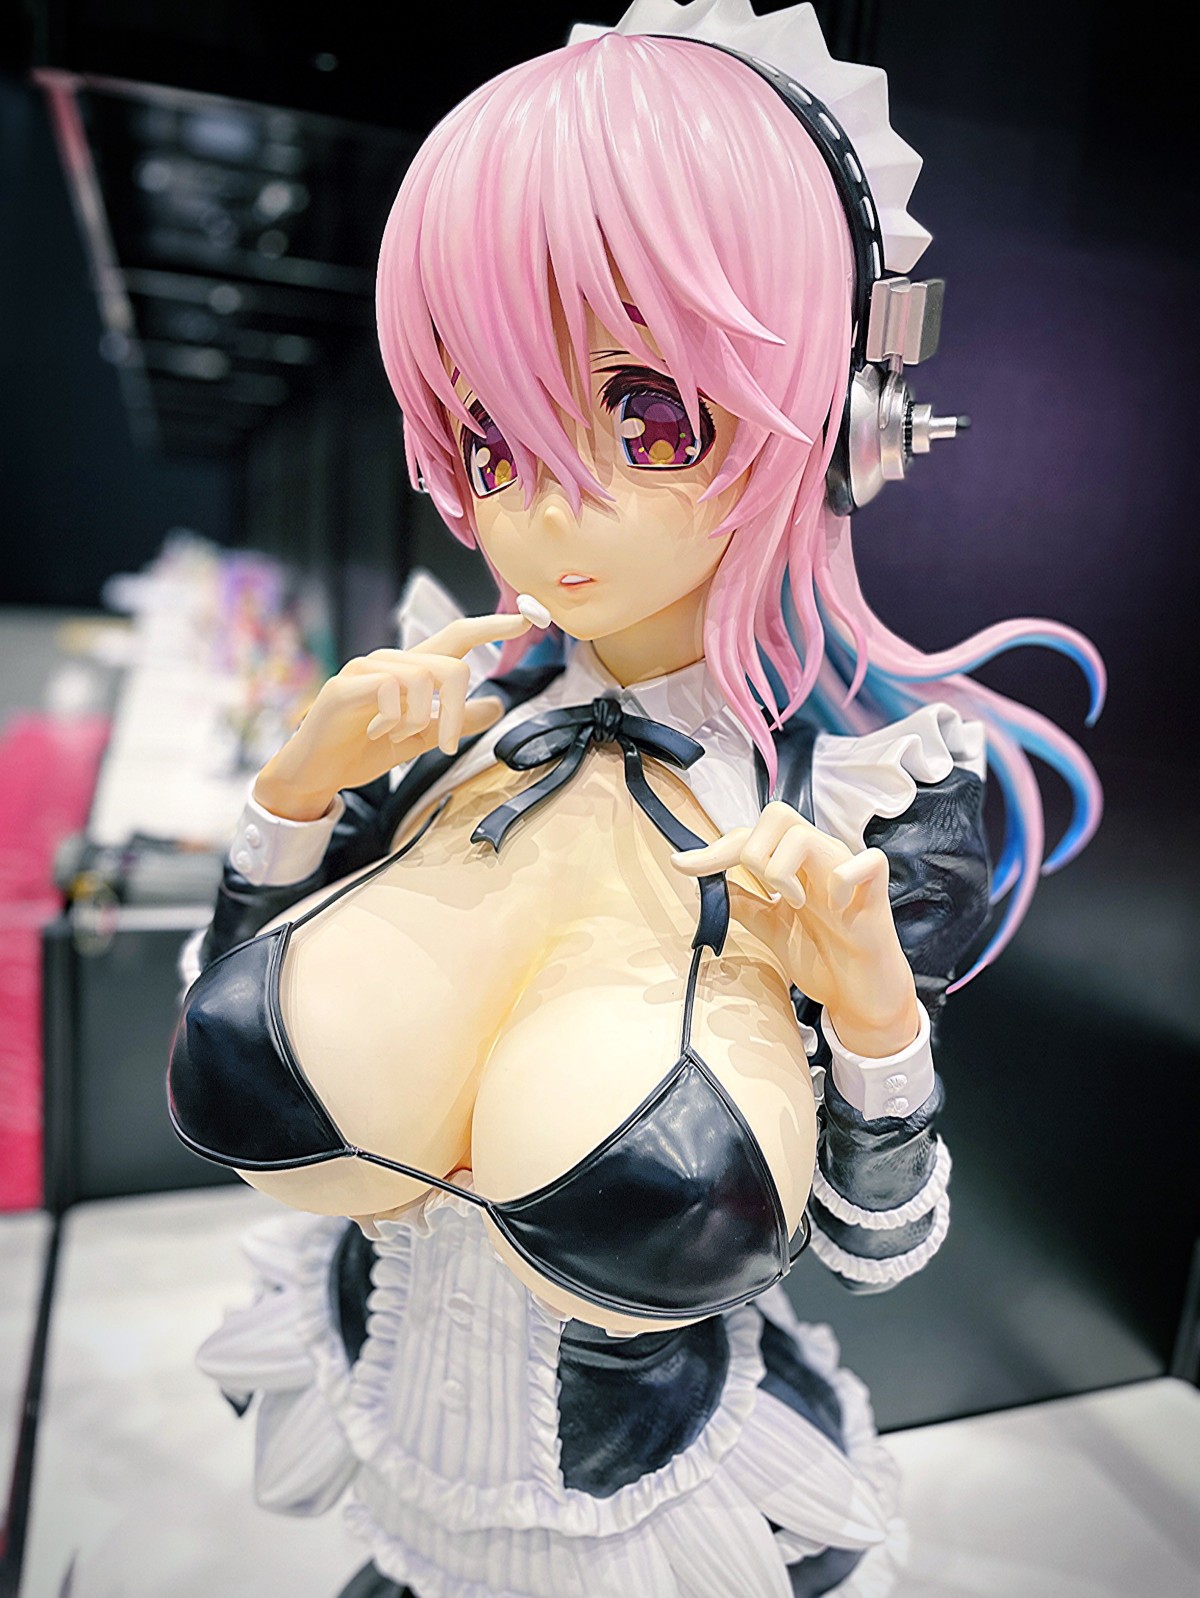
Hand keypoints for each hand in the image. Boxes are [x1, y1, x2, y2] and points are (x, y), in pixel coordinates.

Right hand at [252, 610, 530, 820]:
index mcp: (410, 671)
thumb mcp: (421, 739)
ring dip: (422, 719)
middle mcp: (389, 662)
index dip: (490, 627)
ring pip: (423, 678)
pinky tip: (375, 732)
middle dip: (458, 711)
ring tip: (397, 736)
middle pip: (450, 665)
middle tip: (450, 745)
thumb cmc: (362, 751)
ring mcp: (365, 670)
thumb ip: (455, 721)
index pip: (456, 638)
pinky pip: (390, 690)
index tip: (524, 619)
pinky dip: (394, 718)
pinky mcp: (345, 687)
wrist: (316, 774)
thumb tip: (497, 706)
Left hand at [672, 801, 919, 1057]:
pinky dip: (846, 878)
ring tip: (796, 904)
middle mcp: (818, 859)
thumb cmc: (822, 957)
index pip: (749, 837)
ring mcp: (846, 872)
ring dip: (784, 870)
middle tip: (764, 892)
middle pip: (777, 815)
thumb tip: (709, 883)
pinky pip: (869, 861)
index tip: (681, 865)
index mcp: (793, 866)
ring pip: (805, 834)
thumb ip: (745, 903)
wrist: (859, 996)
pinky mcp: (876, 893)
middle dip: (753, 852)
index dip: (712, 850)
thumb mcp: (770, 928)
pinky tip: (838, 905)